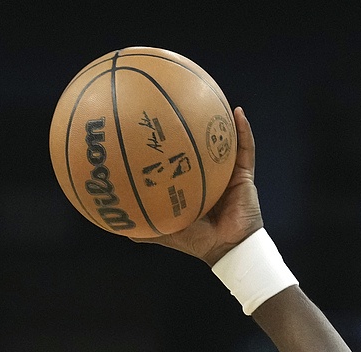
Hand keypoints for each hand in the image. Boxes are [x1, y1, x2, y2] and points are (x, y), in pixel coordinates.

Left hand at [132, 106, 261, 265]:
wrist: (227, 247)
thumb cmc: (197, 242)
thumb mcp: (165, 231)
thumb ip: (144, 226)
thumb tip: (115, 223)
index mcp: (191, 184)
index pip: (179, 158)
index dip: (169, 143)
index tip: (153, 124)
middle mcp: (208, 174)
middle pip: (199, 144)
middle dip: (192, 123)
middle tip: (178, 101)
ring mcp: (227, 172)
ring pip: (224, 140)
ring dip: (219, 119)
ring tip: (211, 95)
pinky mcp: (244, 173)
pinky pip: (245, 148)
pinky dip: (243, 130)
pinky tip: (238, 112)